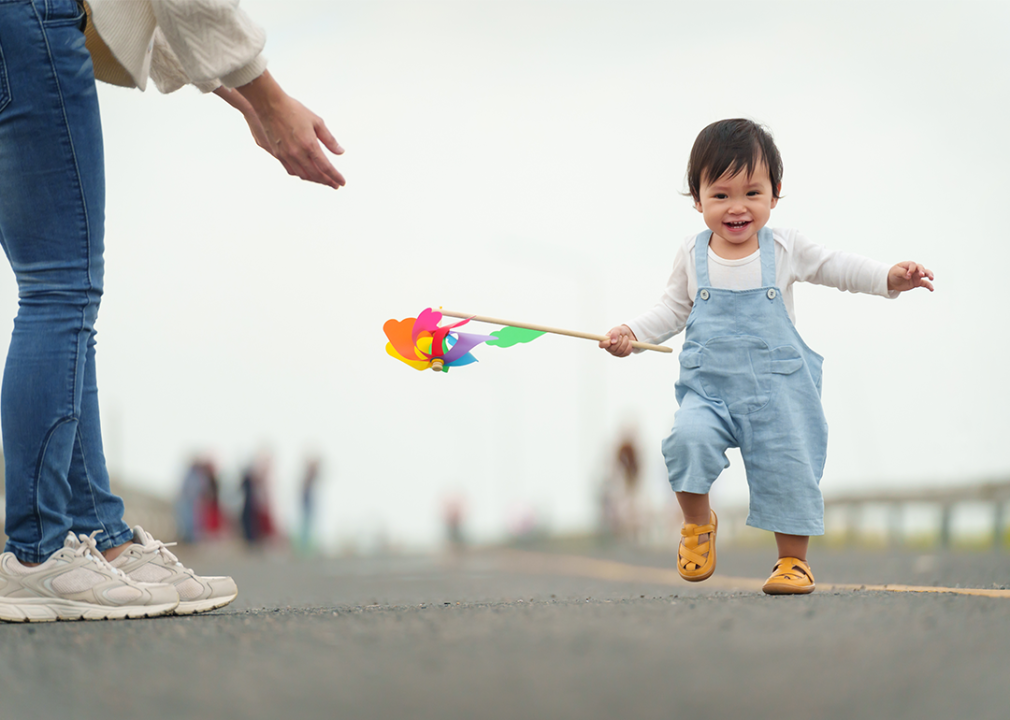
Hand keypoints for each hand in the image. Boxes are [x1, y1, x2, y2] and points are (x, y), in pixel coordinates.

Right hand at [235, 71, 344, 188]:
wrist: (270, 106)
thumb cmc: (293, 110)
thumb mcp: (317, 122)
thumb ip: (329, 140)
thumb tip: (340, 151)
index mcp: (309, 145)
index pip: (326, 167)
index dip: (335, 176)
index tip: (341, 182)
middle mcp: (297, 153)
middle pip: (315, 174)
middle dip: (327, 181)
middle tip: (335, 184)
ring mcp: (286, 155)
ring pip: (303, 175)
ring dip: (315, 180)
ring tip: (323, 180)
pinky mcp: (278, 154)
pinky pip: (291, 170)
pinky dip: (301, 175)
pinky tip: (307, 174)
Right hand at [599, 325, 636, 356]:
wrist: (629, 334)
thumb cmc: (620, 331)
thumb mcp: (617, 329)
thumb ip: (614, 334)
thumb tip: (613, 342)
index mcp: (605, 341)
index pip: (601, 345)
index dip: (605, 344)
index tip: (610, 341)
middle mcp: (609, 348)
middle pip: (613, 348)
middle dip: (619, 341)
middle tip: (621, 336)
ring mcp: (615, 353)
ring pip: (620, 351)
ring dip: (625, 342)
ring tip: (626, 338)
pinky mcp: (622, 355)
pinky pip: (626, 353)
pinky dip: (629, 346)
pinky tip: (629, 343)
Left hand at [887, 261, 933, 292]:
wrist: (892, 281)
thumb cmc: (894, 274)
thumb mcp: (895, 272)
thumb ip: (902, 272)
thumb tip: (909, 276)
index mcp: (908, 265)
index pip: (913, 265)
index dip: (912, 269)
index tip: (908, 274)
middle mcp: (914, 269)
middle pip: (921, 268)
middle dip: (922, 271)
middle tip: (921, 275)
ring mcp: (917, 276)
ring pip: (926, 274)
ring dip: (929, 275)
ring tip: (931, 278)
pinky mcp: (917, 282)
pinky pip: (925, 284)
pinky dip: (929, 286)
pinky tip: (932, 289)